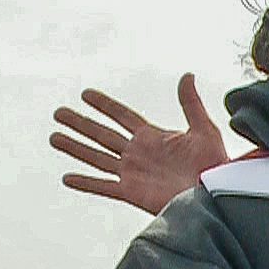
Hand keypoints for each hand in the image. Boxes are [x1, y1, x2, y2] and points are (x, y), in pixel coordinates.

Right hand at [51, 73, 228, 214]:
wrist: (215, 193)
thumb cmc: (215, 164)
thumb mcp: (203, 129)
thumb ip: (191, 104)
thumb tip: (187, 75)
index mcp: (153, 137)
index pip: (122, 116)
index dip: (105, 105)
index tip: (86, 94)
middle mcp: (138, 153)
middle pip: (102, 134)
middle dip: (80, 123)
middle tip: (58, 113)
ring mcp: (133, 173)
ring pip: (96, 157)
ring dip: (75, 147)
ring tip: (53, 137)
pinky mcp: (132, 192)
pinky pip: (103, 186)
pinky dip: (85, 182)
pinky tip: (67, 177)